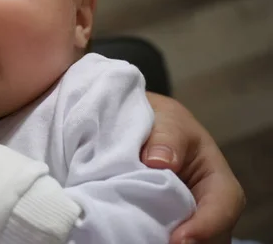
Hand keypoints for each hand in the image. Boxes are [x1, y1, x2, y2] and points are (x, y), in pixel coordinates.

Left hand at [143, 92, 244, 243]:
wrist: (141, 125)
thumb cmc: (163, 122)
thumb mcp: (168, 119)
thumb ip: (167, 136)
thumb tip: (159, 161)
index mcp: (216, 180)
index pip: (223, 206)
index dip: (205, 225)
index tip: (177, 238)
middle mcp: (205, 207)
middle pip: (206, 237)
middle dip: (181, 240)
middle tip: (147, 238)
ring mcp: (182, 219)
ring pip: (180, 240)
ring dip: (158, 237)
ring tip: (135, 234)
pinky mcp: (160, 224)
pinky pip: (156, 235)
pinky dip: (144, 235)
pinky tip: (127, 230)